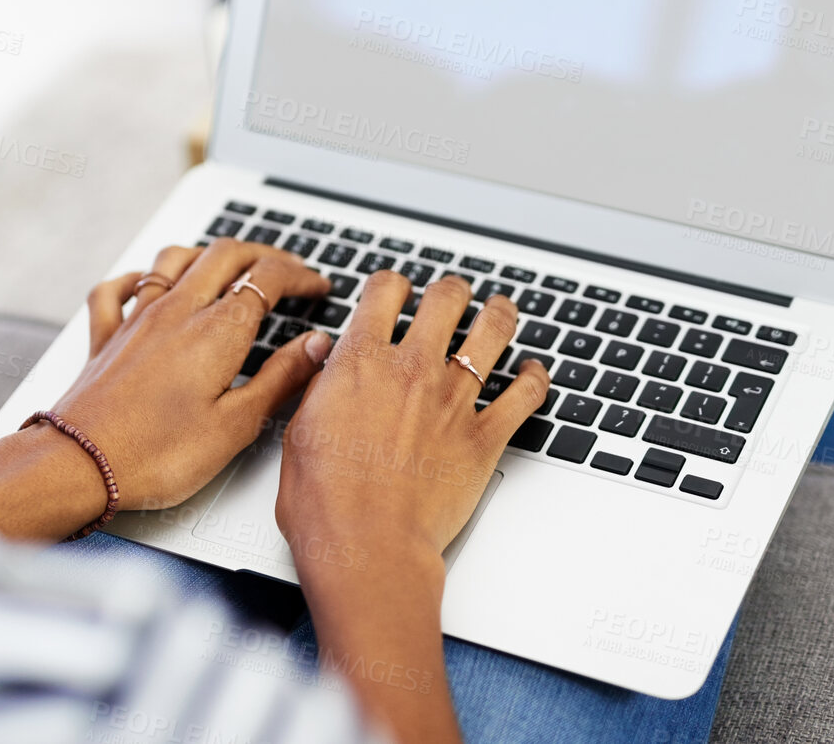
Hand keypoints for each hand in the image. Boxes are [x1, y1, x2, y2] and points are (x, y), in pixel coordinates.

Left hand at [0, 239, 333, 538]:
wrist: (79, 465)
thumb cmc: (156, 454)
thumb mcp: (236, 426)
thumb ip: (280, 379)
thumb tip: (315, 345)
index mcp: (216, 332)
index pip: (267, 278)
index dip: (300, 274)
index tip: (318, 286)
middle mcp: (177, 312)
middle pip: (225, 254)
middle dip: (263, 253)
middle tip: (288, 269)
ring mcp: (137, 319)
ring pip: (174, 258)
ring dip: (207, 253)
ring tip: (228, 263)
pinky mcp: (106, 337)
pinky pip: (116, 288)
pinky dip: (137, 276)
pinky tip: (146, 282)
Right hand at [276, 271, 547, 571]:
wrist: (368, 547)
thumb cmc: (326, 504)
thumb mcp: (298, 432)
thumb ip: (316, 385)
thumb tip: (323, 356)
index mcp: (361, 363)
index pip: (384, 292)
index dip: (392, 285)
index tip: (395, 290)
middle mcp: (412, 370)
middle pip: (445, 300)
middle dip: (451, 291)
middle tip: (452, 294)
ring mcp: (453, 400)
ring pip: (493, 331)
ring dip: (499, 314)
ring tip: (500, 310)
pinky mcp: (485, 437)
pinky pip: (525, 394)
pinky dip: (535, 377)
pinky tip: (533, 371)